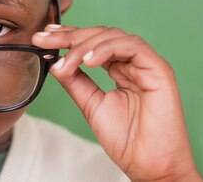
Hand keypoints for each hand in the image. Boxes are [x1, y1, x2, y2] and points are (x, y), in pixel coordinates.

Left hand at [32, 24, 202, 181]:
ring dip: (85, 44)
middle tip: (45, 39)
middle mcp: (133, 61)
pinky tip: (88, 61)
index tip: (44, 36)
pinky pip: (131, 46)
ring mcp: (146, 63)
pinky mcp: (159, 68)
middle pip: (100, 35)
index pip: (93, 43)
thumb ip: (76, 82)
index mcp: (120, 68)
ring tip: (68, 61)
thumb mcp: (92, 105)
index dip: (69, 36)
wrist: (151, 167)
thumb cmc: (128, 141)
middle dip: (70, 36)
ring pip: (113, 36)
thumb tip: (55, 62)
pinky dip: (107, 49)